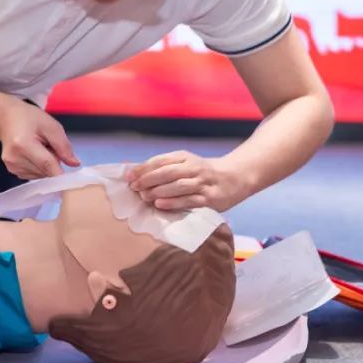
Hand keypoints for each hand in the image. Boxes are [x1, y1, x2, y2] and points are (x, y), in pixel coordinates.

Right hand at [0, 101, 79, 179]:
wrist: (8, 118)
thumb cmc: (30, 119)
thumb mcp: (51, 126)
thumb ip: (64, 146)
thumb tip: (74, 164)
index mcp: (22, 144)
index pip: (47, 164)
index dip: (61, 174)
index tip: (72, 183)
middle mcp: (14, 158)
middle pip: (45, 171)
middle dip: (54, 163)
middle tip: (50, 146)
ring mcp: (12, 166)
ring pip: (41, 175)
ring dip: (46, 166)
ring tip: (40, 148)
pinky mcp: (12, 171)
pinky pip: (35, 176)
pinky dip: (40, 168)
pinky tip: (35, 155)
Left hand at [126, 151, 248, 211]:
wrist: (234, 178)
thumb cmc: (201, 173)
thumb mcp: (184, 163)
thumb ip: (162, 166)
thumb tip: (132, 170)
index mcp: (184, 157)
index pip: (161, 160)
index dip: (143, 168)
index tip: (129, 177)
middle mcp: (193, 168)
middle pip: (167, 172)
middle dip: (148, 179)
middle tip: (134, 188)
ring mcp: (202, 183)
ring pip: (178, 186)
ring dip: (159, 191)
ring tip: (144, 197)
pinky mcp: (209, 198)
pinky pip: (189, 200)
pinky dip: (173, 203)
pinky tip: (160, 205)